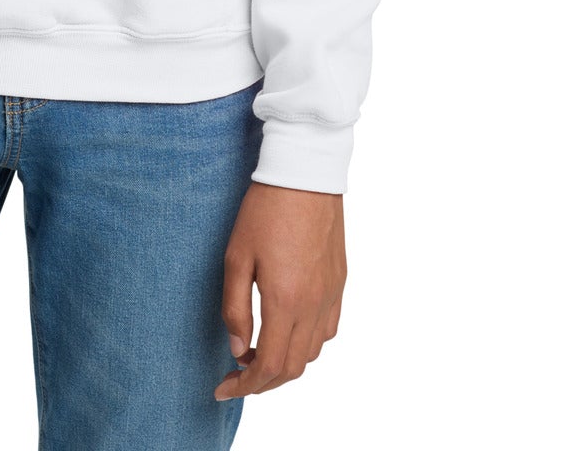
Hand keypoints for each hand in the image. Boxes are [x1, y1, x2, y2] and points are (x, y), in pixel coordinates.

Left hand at [214, 179, 345, 400]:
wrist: (304, 174)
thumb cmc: (265, 210)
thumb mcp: (236, 256)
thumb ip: (234, 307)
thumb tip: (237, 348)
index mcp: (285, 301)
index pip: (268, 365)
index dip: (244, 385)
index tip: (222, 387)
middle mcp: (313, 306)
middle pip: (292, 368)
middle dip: (262, 383)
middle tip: (236, 377)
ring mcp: (330, 295)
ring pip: (311, 353)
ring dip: (285, 364)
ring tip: (258, 353)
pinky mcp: (339, 283)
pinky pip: (328, 330)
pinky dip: (306, 344)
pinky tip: (287, 331)